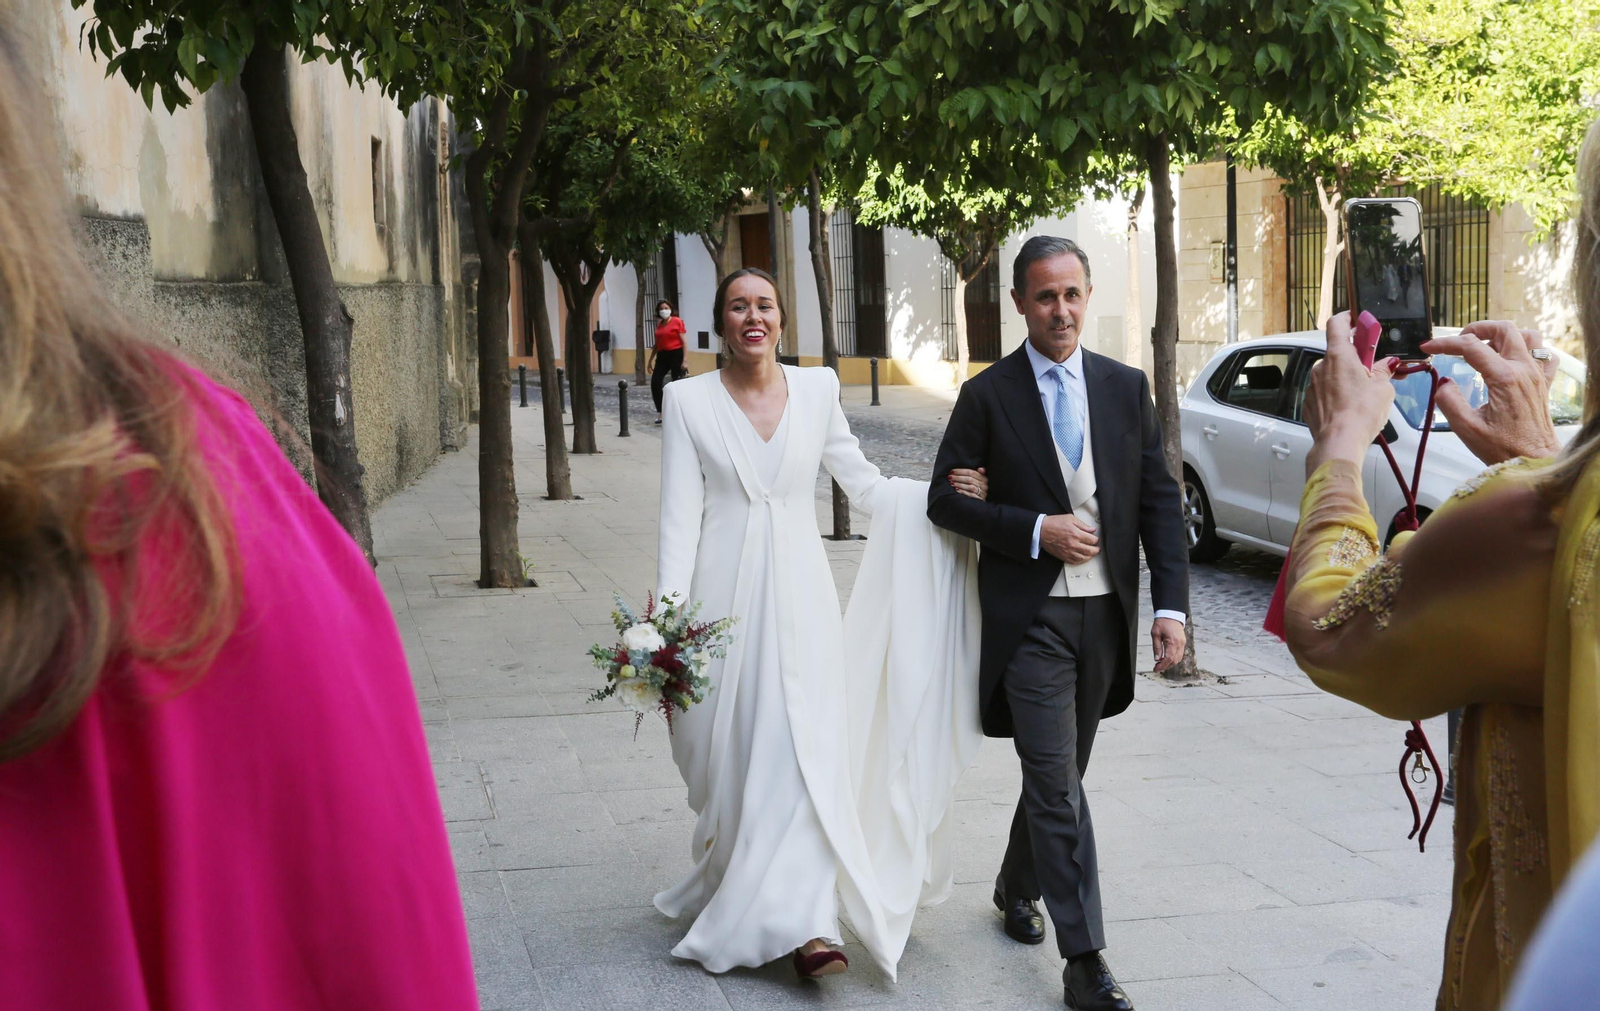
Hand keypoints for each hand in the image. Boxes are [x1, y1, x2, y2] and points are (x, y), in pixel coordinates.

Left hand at [948, 467, 987, 499]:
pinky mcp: (979, 500)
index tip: (952, 471)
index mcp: (984, 478)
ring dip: (960, 484)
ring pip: (970, 487)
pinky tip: (957, 490)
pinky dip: (963, 492)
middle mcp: (984, 485)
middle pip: (970, 479)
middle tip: (950, 477)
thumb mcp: (979, 480)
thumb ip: (978, 474)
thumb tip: (980, 468)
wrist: (979, 503)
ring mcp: (982, 493)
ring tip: (952, 483)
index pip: (971, 472)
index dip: (961, 471)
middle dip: (958, 478)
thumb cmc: (978, 488)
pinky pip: (970, 495)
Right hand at [1040, 514, 1098, 564]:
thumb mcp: (1070, 518)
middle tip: (1097, 548)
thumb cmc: (1053, 523)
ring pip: (1084, 558)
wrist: (1041, 530)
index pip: (1092, 540)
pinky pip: (1075, 562)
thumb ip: (1083, 524)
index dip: (1096, 540)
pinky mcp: (1063, 556)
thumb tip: (1092, 529)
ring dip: (1090, 556)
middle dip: (1096, 549)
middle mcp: (1073, 544)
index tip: (1095, 539)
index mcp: (1076, 534)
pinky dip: (1081, 561)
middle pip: (1091, 551)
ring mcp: (1068, 552)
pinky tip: (1083, 558)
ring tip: (1091, 554)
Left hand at [1151, 617, 1185, 673]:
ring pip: (1178, 659)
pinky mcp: (1183, 642)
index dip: (1162, 666)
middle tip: (1157, 668)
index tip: (1156, 669)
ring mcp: (1183, 643)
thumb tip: (1157, 659)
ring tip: (1160, 665)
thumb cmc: (1162, 622)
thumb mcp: (1155, 634)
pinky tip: (1166, 659)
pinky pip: (1179, 654)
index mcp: (1173, 641)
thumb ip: (1156, 647)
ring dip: (1170, 664)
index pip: (1168, 658)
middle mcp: (1180, 644)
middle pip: (1174, 661)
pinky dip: (1173, 659)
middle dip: (1166, 666)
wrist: (1171, 614)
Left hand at [1304, 311, 1398, 474]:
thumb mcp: (1383, 388)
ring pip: (1331, 374)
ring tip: (1363, 394)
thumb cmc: (1360, 414)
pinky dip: (1337, 394)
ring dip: (1346, 378)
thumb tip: (1387, 365)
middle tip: (1372, 369)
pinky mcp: (1309, 402)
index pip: (1337, 324)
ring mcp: (1313, 385)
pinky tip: (1350, 406)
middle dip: (1355, 358)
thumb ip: (1384, 371)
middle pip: (1338, 352)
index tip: (1356, 320)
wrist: (1339, 442)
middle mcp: (1321, 367)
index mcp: (1338, 356)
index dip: (1346, 318)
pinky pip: (1325, 391)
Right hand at [1421, 321, 1561, 464]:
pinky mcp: (1543, 384)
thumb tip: (1444, 382)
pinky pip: (1544, 355)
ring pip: (1527, 337)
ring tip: (1486, 346)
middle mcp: (1524, 371)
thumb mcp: (1466, 428)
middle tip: (1459, 341)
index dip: (1445, 344)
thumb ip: (1449, 400)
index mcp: (1504, 379)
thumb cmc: (1504, 449)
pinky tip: (1514, 360)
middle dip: (1477, 329)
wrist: (1535, 462)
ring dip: (1505, 336)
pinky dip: (1529, 350)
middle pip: (1504, 330)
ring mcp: (1537, 375)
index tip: (1429, 347)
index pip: (1471, 347)